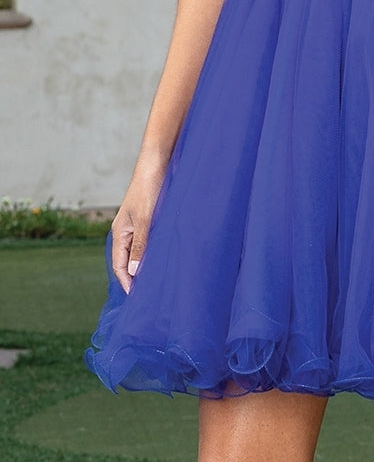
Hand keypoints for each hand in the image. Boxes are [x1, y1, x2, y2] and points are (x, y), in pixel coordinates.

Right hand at [111, 164, 166, 293]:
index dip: (128, 283)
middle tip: (150, 295)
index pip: (120, 266)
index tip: (138, 298)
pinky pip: (149, 242)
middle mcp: (127, 231)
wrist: (157, 163)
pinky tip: (165, 259)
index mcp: (120, 233)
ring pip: (140, 252)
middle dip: (136, 278)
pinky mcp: (150, 219)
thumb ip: (140, 245)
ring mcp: (138, 225)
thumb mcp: (145, 219)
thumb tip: (135, 272)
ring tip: (159, 281)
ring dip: (146, 266)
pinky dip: (154, 253)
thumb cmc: (148, 189)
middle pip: (128, 262)